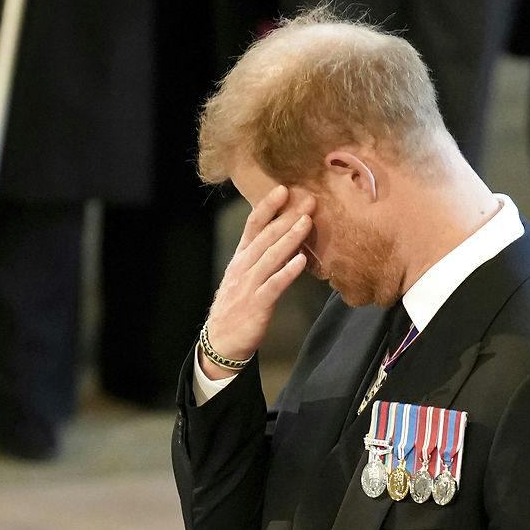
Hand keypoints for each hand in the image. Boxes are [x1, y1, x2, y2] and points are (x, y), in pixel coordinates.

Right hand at [202, 184, 314, 371]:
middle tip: (308, 201)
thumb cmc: (237, 306)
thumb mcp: (244, 276)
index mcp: (241, 258)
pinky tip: (301, 261)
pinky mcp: (257, 304)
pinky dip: (287, 272)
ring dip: (289, 238)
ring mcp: (249, 285)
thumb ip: (262, 257)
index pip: (253, 225)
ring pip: (271, 256)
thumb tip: (285, 238)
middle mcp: (243, 267)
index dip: (268, 207)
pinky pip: (274, 285)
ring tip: (307, 222)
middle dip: (287, 217)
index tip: (284, 189)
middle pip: (266, 237)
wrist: (221, 340)